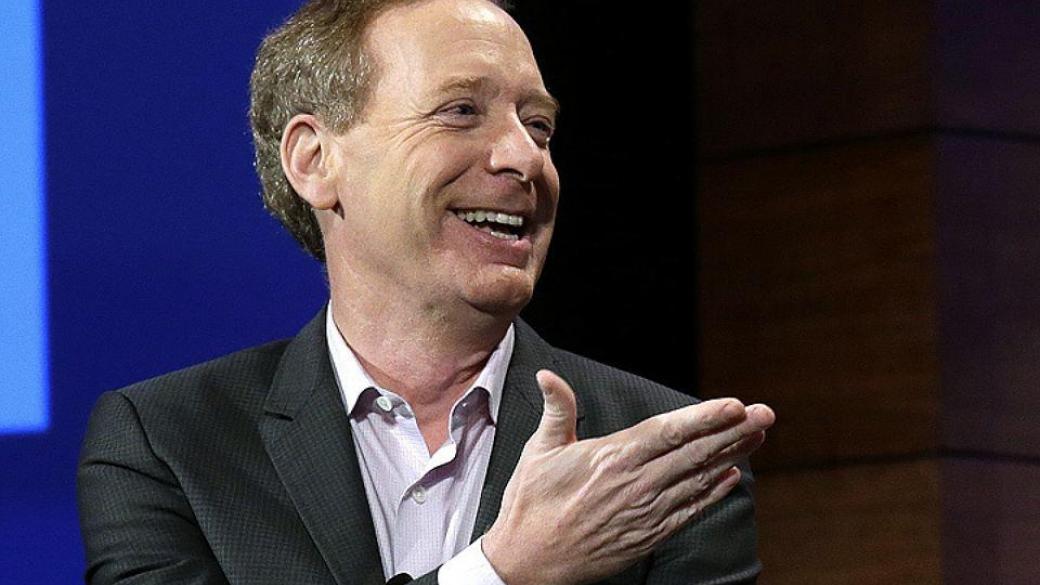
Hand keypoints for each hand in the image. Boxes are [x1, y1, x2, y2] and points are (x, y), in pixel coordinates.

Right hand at [482, 370, 774, 584]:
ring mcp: (646, 513)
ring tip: (759, 436)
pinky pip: (691, 511)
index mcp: (612, 458)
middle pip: (695, 453)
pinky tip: (734, 477)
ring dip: (732, 456)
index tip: (735, 405)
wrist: (529, 562)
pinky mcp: (649, 536)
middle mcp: (636, 484)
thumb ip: (556, 409)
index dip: (705, 418)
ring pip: (699, 479)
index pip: (669, 432)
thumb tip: (547, 374)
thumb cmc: (531, 504)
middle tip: (767, 413)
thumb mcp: (539, 451)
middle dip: (734, 431)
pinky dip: (715, 494)